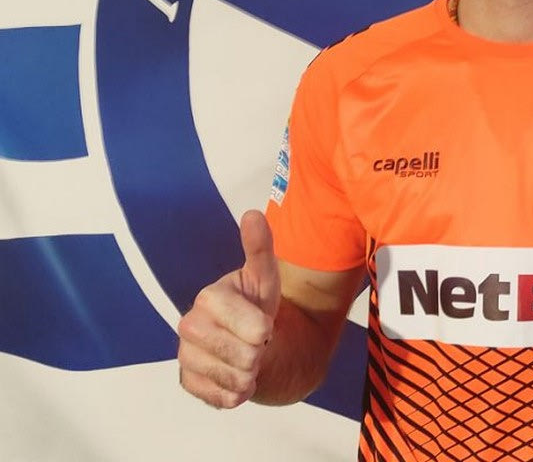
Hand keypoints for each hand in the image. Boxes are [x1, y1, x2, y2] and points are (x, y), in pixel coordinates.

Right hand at [177, 210, 281, 407]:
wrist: (248, 341)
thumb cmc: (256, 307)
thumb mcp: (265, 278)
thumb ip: (259, 248)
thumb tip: (252, 214)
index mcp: (208, 297)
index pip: (254, 329)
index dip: (265, 330)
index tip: (263, 323)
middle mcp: (189, 325)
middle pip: (244, 356)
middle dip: (259, 353)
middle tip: (256, 343)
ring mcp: (185, 356)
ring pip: (235, 379)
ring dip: (251, 374)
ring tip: (247, 358)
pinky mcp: (187, 382)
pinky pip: (223, 399)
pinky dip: (238, 393)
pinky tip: (236, 377)